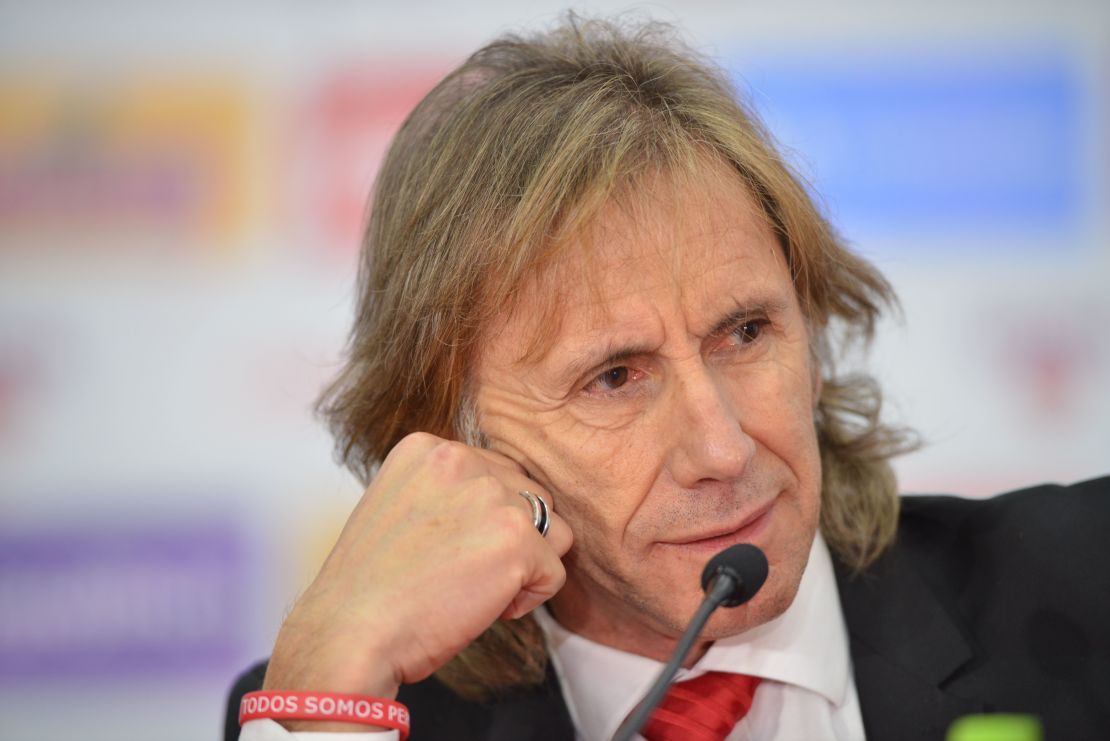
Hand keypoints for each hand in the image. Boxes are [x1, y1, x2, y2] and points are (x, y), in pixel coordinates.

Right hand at [262, 432, 572, 718]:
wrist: (351, 633)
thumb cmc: (371, 588)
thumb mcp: (400, 508)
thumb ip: (449, 491)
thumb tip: (507, 501)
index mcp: (427, 447)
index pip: (496, 472)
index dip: (482, 521)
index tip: (445, 550)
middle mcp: (461, 459)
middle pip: (531, 496)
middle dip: (511, 539)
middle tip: (462, 574)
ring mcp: (491, 496)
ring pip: (552, 530)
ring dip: (525, 565)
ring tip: (477, 588)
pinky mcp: (516, 539)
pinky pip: (555, 573)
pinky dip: (528, 599)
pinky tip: (483, 608)